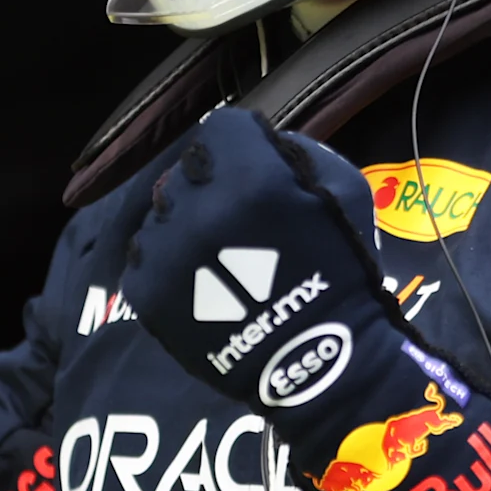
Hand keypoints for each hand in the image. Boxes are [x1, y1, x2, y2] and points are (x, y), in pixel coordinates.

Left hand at [118, 108, 409, 465]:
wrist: (313, 362)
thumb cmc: (339, 273)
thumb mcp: (346, 193)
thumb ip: (301, 151)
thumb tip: (262, 142)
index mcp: (249, 177)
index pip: (222, 128)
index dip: (242, 146)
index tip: (256, 170)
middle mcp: (197, 208)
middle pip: (187, 169)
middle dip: (212, 184)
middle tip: (238, 219)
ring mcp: (165, 251)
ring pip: (162, 212)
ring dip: (186, 224)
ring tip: (217, 257)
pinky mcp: (145, 290)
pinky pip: (145, 254)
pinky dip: (167, 262)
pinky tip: (198, 282)